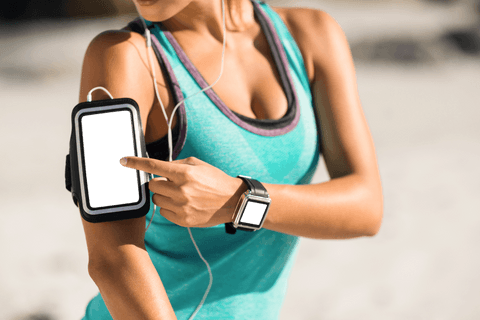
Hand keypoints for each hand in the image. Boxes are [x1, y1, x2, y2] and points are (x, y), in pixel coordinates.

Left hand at [120, 156, 244, 227]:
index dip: (136, 163)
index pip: (154, 166)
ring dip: (164, 196)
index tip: (123, 161)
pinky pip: (164, 212)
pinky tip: (183, 205)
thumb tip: (158, 169)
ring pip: (157, 200)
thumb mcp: (197, 165)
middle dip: (158, 182)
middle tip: (170, 183)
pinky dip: (169, 208)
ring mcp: (182, 207)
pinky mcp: (183, 220)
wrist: (232, 201)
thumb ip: (176, 165)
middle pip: (152, 185)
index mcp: (184, 173)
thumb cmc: (214, 180)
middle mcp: (181, 190)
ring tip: (181, 195)